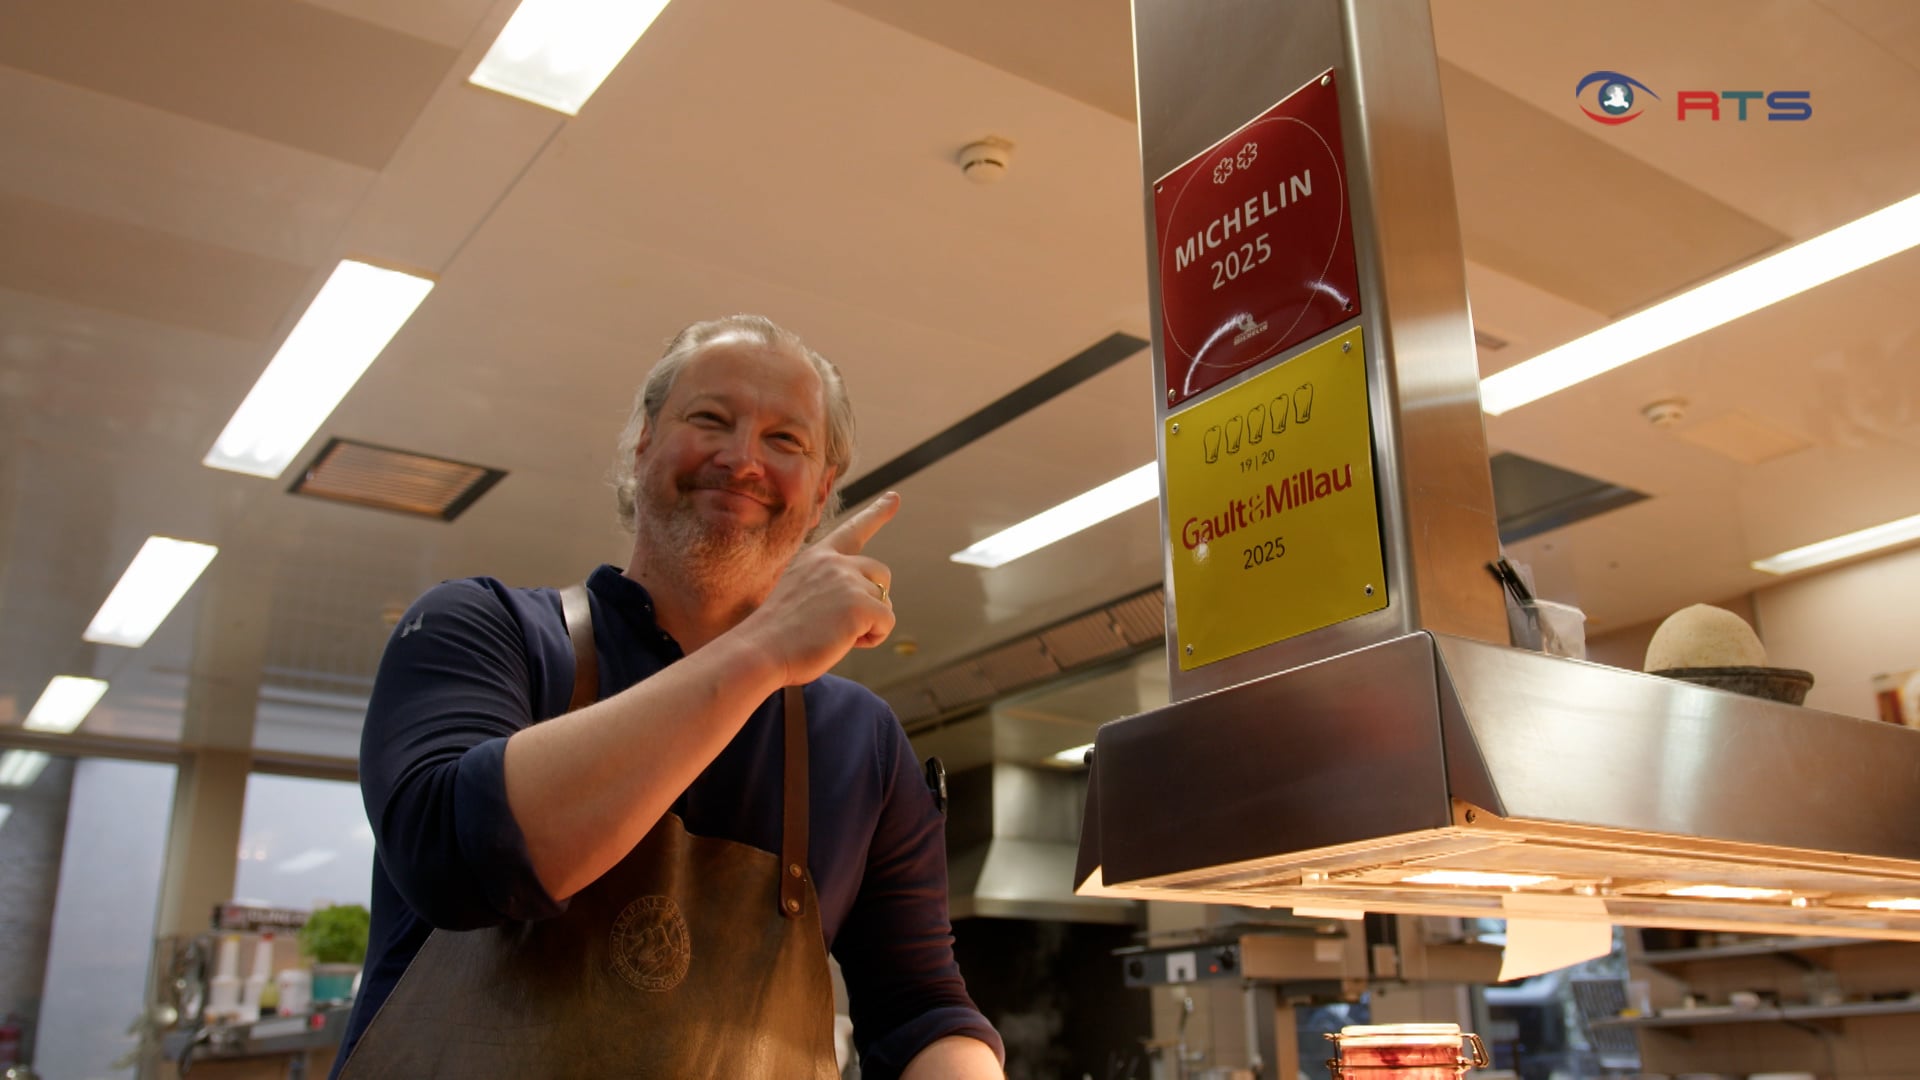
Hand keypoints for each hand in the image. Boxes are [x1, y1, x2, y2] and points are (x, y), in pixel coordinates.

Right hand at [736, 492, 899, 685]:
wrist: (758, 650)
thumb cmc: (776, 636)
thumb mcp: (799, 596)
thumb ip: (828, 588)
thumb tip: (864, 600)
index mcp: (816, 557)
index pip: (852, 531)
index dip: (876, 514)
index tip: (894, 497)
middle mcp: (834, 562)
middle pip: (881, 574)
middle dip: (873, 600)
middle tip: (842, 624)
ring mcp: (847, 580)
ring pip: (885, 602)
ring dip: (867, 624)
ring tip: (832, 634)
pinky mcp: (859, 604)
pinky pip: (887, 622)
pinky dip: (872, 638)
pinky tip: (843, 642)